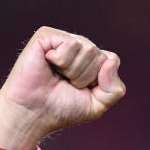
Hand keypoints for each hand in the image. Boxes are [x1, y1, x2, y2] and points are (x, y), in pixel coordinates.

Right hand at [0, 27, 125, 149]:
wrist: (34, 113)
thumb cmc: (62, 109)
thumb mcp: (98, 105)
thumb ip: (115, 88)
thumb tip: (111, 60)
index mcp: (91, 60)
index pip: (111, 60)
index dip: (99, 80)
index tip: (81, 89)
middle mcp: (78, 47)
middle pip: (100, 56)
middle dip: (85, 77)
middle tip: (66, 83)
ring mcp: (62, 40)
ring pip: (88, 49)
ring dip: (73, 71)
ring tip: (57, 75)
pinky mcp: (46, 36)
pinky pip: (72, 44)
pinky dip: (62, 61)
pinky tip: (48, 64)